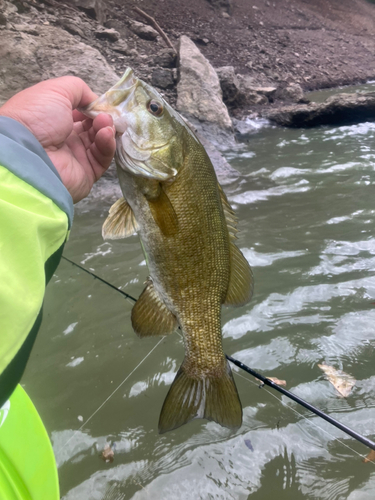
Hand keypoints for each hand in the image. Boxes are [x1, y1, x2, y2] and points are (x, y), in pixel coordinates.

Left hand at [0, 76, 115, 202]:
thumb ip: (79, 90)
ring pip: (99, 141)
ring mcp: (75, 156)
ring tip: (105, 123)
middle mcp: (64, 138)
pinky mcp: (87, 172)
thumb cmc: (37, 117)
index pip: (79, 112)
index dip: (92, 107)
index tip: (102, 103)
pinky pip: (102, 158)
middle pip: (92, 127)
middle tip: (105, 115)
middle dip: (102, 118)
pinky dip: (107, 144)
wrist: (28, 153)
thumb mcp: (56, 91)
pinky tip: (106, 134)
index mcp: (54, 119)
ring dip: (106, 129)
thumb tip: (95, 102)